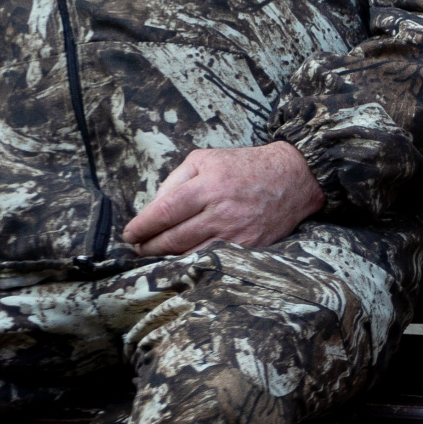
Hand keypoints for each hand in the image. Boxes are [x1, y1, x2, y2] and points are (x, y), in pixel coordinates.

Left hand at [122, 143, 323, 255]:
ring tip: (155, 256)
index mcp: (208, 185)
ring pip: (191, 255)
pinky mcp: (250, 248)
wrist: (293, 178)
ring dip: (167, 259)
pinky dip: (193, 264)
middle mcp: (221, 211)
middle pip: (173, 239)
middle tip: (138, 249)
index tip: (129, 235)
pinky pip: (213, 261)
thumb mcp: (205, 159)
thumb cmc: (244, 166)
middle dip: (149, 247)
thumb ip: (175, 181)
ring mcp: (237, 233)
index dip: (142, 227)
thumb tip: (153, 208)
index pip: (164, 212)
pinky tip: (182, 261)